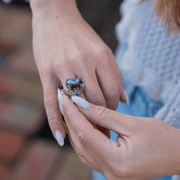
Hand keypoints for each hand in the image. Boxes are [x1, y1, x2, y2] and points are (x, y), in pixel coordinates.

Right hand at [30, 0, 125, 141]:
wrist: (55, 18)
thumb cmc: (82, 37)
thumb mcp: (103, 50)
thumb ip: (115, 75)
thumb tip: (124, 100)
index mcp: (101, 55)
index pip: (112, 91)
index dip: (113, 107)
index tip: (111, 114)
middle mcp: (83, 61)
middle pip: (97, 99)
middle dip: (101, 115)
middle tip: (101, 124)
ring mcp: (63, 67)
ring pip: (77, 102)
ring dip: (83, 118)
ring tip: (87, 126)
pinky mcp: (46, 72)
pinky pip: (51, 102)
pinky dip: (57, 121)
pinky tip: (63, 137)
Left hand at [61, 94, 179, 179]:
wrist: (178, 155)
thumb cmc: (162, 138)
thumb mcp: (133, 123)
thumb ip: (104, 115)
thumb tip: (81, 104)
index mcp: (117, 161)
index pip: (85, 133)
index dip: (73, 114)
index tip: (65, 98)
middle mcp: (110, 172)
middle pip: (80, 142)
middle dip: (70, 120)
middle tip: (64, 101)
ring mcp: (110, 173)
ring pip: (82, 148)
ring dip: (75, 128)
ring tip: (71, 109)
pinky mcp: (111, 169)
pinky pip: (90, 152)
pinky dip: (84, 136)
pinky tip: (82, 123)